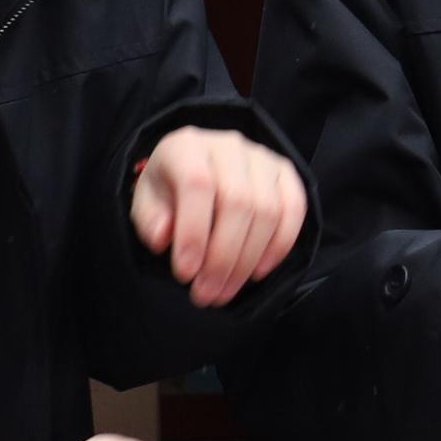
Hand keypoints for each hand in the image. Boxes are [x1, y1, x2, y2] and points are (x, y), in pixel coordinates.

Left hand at [131, 129, 307, 306]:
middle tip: (206, 294)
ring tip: (225, 291)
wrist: (194, 171)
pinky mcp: (286, 173)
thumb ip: (150, 220)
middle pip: (238, 201)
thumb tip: (165, 237)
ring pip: (268, 210)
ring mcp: (263, 157)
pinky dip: (279, 246)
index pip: (197, 184)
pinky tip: (257, 272)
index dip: (194, 232)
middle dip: (222, 257)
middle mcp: (229, 145)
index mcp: (187, 146)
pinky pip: (294, 209)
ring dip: (247, 260)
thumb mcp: (146, 205)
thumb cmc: (169, 192)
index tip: (185, 274)